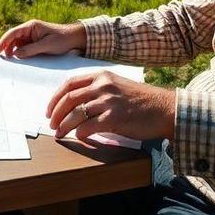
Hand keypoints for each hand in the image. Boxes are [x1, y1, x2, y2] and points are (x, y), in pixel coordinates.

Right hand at [0, 19, 85, 58]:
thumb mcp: (47, 45)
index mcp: (31, 26)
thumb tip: (15, 54)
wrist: (76, 39)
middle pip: (12, 38)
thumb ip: (30, 49)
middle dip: (4, 48)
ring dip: (11, 51)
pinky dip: (19, 53)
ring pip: (17, 44)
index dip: (2, 43)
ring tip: (7, 61)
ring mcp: (32, 36)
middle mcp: (29, 30)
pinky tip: (17, 60)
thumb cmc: (63, 39)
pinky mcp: (35, 43)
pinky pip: (23, 48)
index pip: (12, 33)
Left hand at [46, 71, 174, 141]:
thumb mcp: (117, 86)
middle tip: (52, 125)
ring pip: (76, 113)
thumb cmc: (142, 100)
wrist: (164, 108)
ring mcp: (108, 101)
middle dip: (56, 113)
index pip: (69, 84)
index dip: (55, 98)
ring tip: (60, 134)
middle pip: (68, 98)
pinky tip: (79, 137)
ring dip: (64, 126)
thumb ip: (98, 90)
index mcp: (101, 76)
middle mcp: (103, 86)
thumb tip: (76, 104)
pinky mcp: (115, 117)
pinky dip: (80, 133)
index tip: (49, 110)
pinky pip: (89, 126)